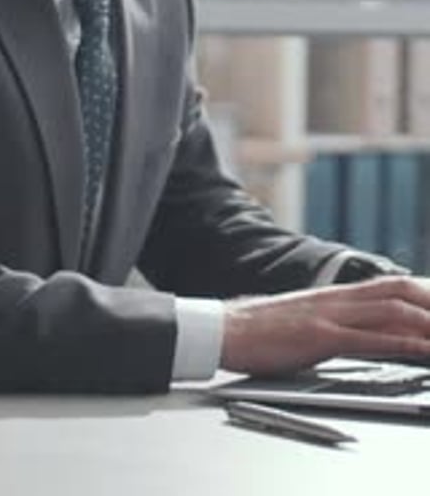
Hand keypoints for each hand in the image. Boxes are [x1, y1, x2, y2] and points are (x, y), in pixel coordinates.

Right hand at [221, 276, 429, 375]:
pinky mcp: (320, 336)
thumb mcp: (305, 320)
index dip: (420, 292)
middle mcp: (337, 298)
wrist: (226, 329)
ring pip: (390, 310)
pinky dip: (402, 343)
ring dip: (426, 321)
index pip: (389, 285)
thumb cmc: (261, 329)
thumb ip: (333, 322)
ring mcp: (330, 315)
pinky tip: (422, 350)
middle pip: (398, 290)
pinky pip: (370, 339)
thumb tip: (356, 333)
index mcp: (335, 295)